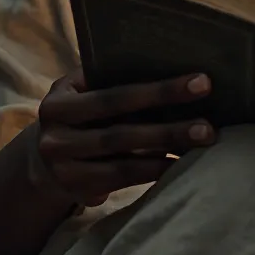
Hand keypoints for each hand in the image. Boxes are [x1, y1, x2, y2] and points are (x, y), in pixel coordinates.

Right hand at [29, 68, 214, 207]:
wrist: (45, 154)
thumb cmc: (81, 109)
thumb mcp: (84, 88)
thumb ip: (113, 78)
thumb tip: (174, 63)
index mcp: (59, 101)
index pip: (113, 96)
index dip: (159, 91)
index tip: (201, 83)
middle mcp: (55, 137)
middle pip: (120, 134)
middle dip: (168, 129)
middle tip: (208, 127)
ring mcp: (63, 169)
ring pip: (122, 164)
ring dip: (164, 155)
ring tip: (200, 145)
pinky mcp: (76, 191)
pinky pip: (119, 183)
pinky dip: (151, 174)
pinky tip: (177, 166)